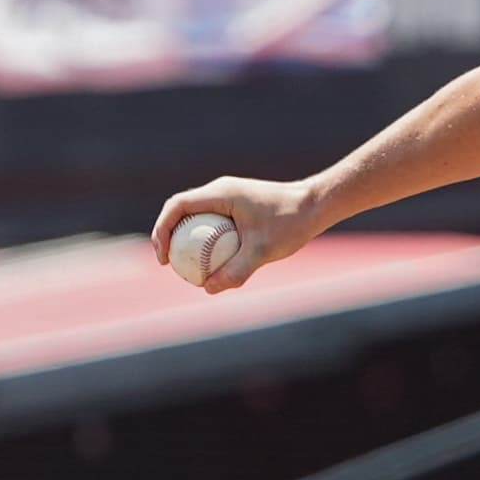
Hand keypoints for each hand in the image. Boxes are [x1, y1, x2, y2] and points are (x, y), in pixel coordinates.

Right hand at [151, 175, 323, 293]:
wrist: (316, 205)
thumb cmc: (291, 222)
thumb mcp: (263, 251)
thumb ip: (236, 270)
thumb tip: (208, 288)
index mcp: (220, 193)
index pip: (177, 206)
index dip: (162, 230)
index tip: (164, 257)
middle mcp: (220, 191)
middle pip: (181, 211)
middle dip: (170, 237)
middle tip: (170, 265)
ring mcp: (229, 198)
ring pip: (197, 218)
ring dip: (187, 240)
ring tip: (187, 268)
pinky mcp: (238, 207)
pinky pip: (213, 223)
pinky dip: (206, 241)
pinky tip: (213, 264)